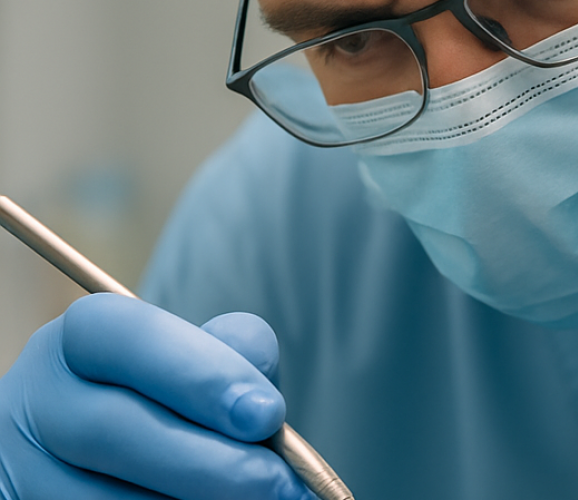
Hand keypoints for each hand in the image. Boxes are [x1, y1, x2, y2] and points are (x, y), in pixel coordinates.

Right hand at [0, 294, 312, 499]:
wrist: (126, 460)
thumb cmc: (178, 401)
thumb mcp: (202, 364)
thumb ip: (232, 358)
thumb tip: (260, 397)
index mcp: (83, 339)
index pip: (131, 338)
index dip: (204, 375)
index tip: (269, 415)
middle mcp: (39, 399)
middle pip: (114, 429)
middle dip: (212, 462)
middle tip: (281, 482)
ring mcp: (25, 466)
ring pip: (107, 498)